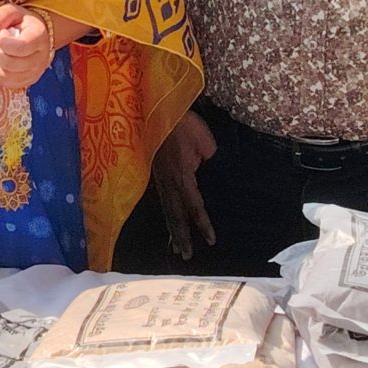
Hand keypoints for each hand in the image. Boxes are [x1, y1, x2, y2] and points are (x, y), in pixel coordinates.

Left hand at [0, 4, 57, 89]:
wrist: (34, 34)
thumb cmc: (21, 21)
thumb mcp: (10, 11)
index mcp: (40, 37)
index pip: (20, 47)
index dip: (4, 42)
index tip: (3, 33)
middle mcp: (41, 58)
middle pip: (11, 64)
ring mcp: (36, 72)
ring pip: (7, 76)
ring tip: (0, 52)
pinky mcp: (28, 82)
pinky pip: (6, 83)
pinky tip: (0, 62)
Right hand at [153, 112, 217, 261]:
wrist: (157, 110)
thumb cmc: (184, 124)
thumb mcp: (204, 141)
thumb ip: (208, 160)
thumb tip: (208, 171)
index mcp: (182, 176)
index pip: (194, 206)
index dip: (202, 224)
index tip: (211, 240)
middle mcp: (169, 183)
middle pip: (176, 216)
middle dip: (182, 237)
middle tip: (187, 256)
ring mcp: (160, 180)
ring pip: (167, 211)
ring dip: (172, 231)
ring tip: (177, 249)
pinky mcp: (156, 176)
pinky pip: (163, 202)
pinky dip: (166, 217)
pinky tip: (169, 224)